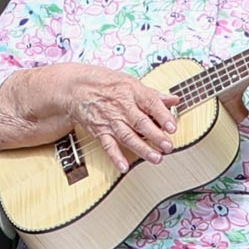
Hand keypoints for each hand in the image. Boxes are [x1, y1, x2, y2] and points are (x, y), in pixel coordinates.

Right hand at [61, 63, 181, 173]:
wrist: (74, 87)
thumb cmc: (104, 83)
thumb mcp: (130, 82)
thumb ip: (153, 94)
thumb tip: (174, 100)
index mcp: (131, 91)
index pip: (150, 103)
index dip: (163, 115)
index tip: (172, 127)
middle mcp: (121, 106)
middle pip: (140, 122)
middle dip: (155, 136)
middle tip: (168, 146)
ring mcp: (110, 120)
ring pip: (127, 136)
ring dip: (142, 149)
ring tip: (156, 158)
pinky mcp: (100, 130)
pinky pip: (108, 145)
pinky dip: (115, 156)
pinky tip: (124, 166)